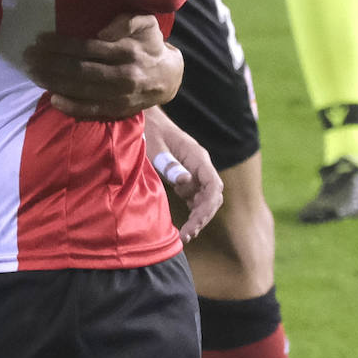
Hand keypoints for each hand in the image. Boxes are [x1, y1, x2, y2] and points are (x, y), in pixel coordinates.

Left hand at [23, 13, 182, 119]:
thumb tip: (102, 33)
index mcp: (127, 52)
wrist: (169, 79)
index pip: (87, 49)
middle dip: (50, 63)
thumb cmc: (150, 45)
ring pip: (82, 90)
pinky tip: (52, 99)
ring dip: (54, 82)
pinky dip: (71, 107)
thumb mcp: (146, 24)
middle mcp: (122, 75)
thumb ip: (126, 21)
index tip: (40, 40)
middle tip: (28, 57)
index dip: (61, 45)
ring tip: (32, 74)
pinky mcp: (117, 110)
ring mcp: (119, 96)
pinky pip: (91, 111)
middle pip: (79, 70)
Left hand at [143, 106, 222, 242]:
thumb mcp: (153, 146)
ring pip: (205, 199)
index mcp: (197, 156)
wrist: (144, 120)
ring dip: (198, 218)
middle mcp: (200, 166)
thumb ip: (169, 164)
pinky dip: (192, 213)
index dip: (207, 206)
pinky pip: (195, 198)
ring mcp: (194, 172)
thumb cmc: (147, 131)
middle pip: (212, 196)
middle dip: (203, 217)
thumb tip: (186, 182)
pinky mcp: (186, 178)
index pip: (213, 185)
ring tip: (185, 236)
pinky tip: (182, 228)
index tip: (195, 223)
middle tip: (187, 235)